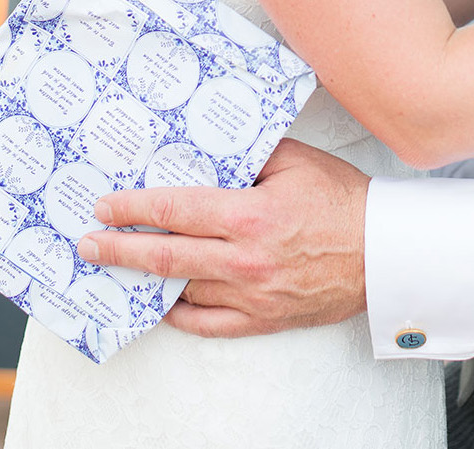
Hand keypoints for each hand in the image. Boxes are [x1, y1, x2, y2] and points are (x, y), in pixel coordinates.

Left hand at [76, 140, 368, 337]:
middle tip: (89, 244)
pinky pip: (205, 323)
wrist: (384, 251)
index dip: (134, 208)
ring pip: (180, 290)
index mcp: (252, 215)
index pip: (176, 210)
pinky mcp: (261, 318)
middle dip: (119, 248)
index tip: (106, 207)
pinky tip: (163, 301)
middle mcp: (244, 258)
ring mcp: (250, 294)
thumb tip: (210, 151)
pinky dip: (177, 313)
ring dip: (145, 279)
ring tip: (120, 267)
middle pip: (165, 255)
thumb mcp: (300, 163)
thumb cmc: (345, 202)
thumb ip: (252, 156)